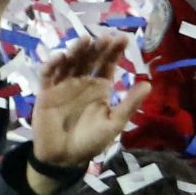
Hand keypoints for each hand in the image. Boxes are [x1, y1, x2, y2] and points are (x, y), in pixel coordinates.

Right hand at [31, 37, 152, 173]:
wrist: (65, 157)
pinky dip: (53, 65)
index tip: (124, 38)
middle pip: (89, 59)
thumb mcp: (114, 122)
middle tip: (106, 37)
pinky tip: (61, 58)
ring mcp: (64, 85)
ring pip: (69, 62)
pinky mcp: (46, 92)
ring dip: (76, 51)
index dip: (114, 52)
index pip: (108, 65)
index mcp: (100, 88)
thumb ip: (129, 104)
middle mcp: (82, 82)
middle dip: (97, 47)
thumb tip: (149, 84)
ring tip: (85, 40)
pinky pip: (48, 75)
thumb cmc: (92, 140)